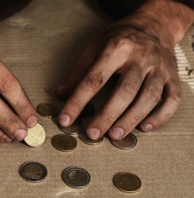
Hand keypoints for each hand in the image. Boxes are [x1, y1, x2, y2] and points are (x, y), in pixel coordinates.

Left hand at [56, 0, 192, 139]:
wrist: (153, 26)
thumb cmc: (119, 39)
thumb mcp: (94, 47)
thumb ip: (77, 73)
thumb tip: (60, 95)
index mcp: (116, 48)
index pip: (94, 79)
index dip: (78, 101)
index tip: (66, 119)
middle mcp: (140, 58)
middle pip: (125, 90)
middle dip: (107, 115)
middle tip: (93, 134)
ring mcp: (160, 68)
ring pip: (149, 97)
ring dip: (131, 119)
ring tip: (115, 135)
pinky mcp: (173, 77)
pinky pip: (171, 99)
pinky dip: (160, 116)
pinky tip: (145, 128)